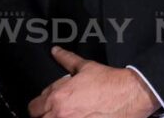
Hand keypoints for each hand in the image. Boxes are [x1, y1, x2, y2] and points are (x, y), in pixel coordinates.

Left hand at [27, 46, 159, 117]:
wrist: (130, 95)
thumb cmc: (109, 82)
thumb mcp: (85, 67)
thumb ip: (66, 59)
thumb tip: (56, 51)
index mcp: (57, 97)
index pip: (33, 108)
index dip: (40, 105)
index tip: (47, 105)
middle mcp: (60, 115)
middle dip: (47, 114)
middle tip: (60, 111)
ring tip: (71, 114)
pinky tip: (80, 117)